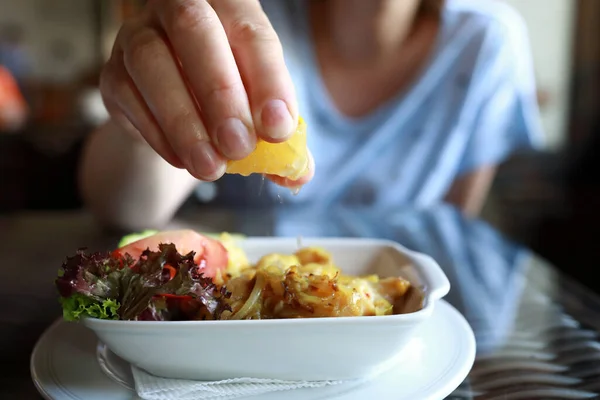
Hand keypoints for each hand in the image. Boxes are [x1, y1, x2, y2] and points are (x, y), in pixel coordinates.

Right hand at [100, 0, 311, 185]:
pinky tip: (184, 160)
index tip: (278, 128)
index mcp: (230, 6)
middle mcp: (180, 7)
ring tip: (210, 166)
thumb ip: (279, 135)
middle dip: (220, 92)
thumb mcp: (259, 109)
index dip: (268, 81)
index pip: (252, 33)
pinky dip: (158, 135)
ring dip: (183, 121)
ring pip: (150, 62)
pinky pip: (129, 97)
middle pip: (195, 29)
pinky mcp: (113, 72)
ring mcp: (138, 35)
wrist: (178, 111)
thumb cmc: (230, 100)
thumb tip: (298, 175)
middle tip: (239, 146)